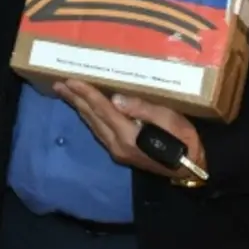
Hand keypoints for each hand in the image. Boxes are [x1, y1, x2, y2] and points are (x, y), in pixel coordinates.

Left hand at [53, 79, 204, 177]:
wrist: (189, 168)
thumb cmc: (184, 140)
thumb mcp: (170, 119)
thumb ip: (142, 108)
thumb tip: (115, 98)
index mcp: (128, 134)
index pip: (102, 109)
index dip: (86, 93)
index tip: (71, 80)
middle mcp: (117, 144)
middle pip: (92, 117)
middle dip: (75, 99)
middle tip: (59, 84)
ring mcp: (117, 150)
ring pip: (93, 125)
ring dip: (79, 108)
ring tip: (66, 93)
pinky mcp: (120, 153)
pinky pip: (99, 131)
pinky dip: (89, 117)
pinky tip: (85, 110)